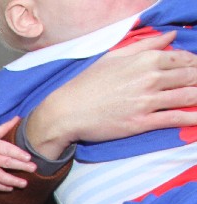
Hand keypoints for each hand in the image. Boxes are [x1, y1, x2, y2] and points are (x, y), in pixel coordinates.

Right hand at [0, 118, 35, 190]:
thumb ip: (4, 128)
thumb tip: (18, 117)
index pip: (7, 149)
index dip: (18, 154)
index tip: (29, 157)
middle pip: (6, 163)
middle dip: (21, 166)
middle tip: (33, 169)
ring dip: (12, 181)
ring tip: (24, 183)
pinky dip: (1, 187)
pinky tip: (10, 188)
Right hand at [27, 32, 196, 158]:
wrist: (65, 111)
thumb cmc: (86, 83)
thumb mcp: (114, 56)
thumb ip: (146, 45)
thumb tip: (172, 36)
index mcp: (146, 59)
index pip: (184, 59)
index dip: (194, 64)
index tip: (195, 70)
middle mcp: (150, 78)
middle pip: (191, 76)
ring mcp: (147, 101)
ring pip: (189, 96)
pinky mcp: (142, 122)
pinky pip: (176, 118)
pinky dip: (193, 118)